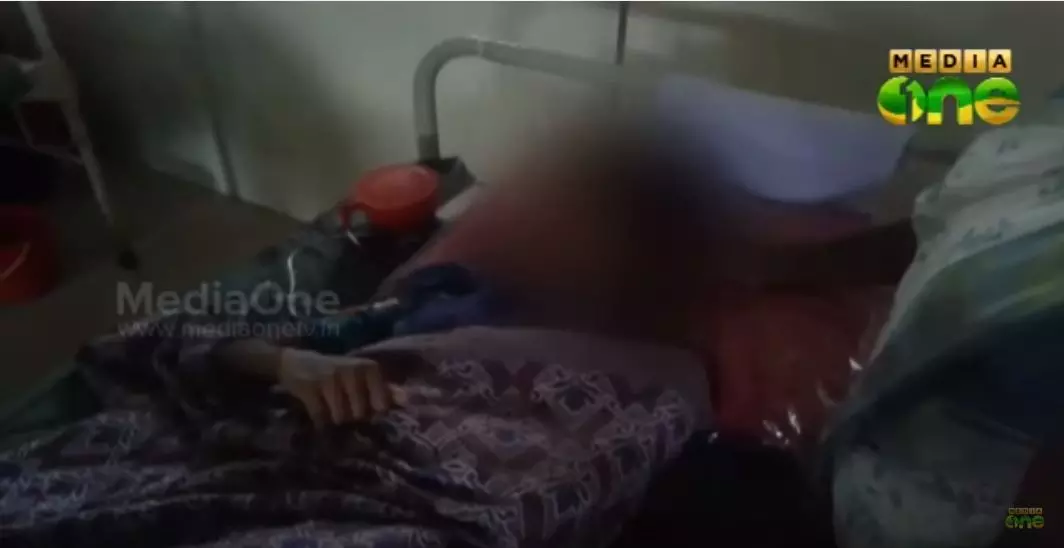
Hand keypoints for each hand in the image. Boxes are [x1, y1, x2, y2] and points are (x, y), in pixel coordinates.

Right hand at [277, 348, 402, 427]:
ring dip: (333, 416)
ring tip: (328, 402)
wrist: (295, 362)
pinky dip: (318, 418)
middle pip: (360, 414)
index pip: (381, 405)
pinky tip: (316, 405)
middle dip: (350, 414)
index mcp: (369, 368)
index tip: (361, 403)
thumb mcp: (361, 376)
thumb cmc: (336, 373)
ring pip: (340, 418)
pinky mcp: (310, 388)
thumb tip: (406, 399)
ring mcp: (330, 379)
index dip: (371, 411)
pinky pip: (321, 418)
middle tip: (341, 401)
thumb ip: (384, 389)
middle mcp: (352, 371)